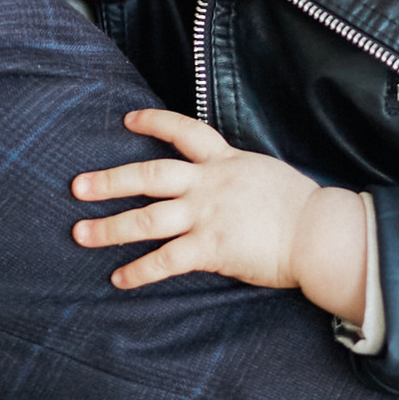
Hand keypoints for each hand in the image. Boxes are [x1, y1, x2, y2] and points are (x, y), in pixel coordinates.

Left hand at [72, 107, 368, 313]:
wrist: (321, 232)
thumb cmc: (303, 208)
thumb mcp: (265, 174)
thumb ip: (237, 177)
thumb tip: (224, 185)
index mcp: (225, 161)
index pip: (184, 131)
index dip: (154, 123)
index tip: (129, 120)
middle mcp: (209, 183)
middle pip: (149, 174)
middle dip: (110, 180)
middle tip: (77, 186)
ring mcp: (207, 214)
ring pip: (147, 218)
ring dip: (110, 227)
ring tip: (80, 234)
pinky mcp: (211, 247)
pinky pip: (165, 260)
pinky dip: (139, 271)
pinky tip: (119, 280)